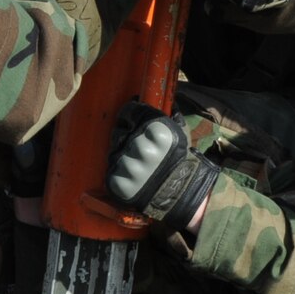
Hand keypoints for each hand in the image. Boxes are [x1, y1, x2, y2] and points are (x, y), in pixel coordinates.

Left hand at [105, 102, 218, 236]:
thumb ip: (169, 114)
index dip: (129, 115)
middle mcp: (143, 148)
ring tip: (137, 164)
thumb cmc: (180, 161)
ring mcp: (131, 168)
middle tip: (135, 147)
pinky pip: (113, 172)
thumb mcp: (181, 132)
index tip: (131, 120)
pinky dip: (119, 173)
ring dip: (122, 157)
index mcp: (158, 131)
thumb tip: (158, 98)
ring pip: (115, 153)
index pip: (130, 112)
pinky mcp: (122, 184)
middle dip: (125, 137)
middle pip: (120, 133)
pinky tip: (131, 176)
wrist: (181, 195)